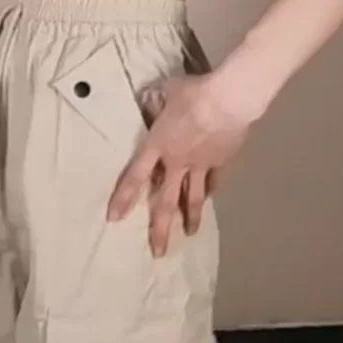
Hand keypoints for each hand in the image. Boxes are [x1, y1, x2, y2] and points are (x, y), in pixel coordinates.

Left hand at [107, 66, 258, 256]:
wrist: (228, 100)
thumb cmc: (193, 94)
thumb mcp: (166, 91)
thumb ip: (155, 100)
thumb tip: (149, 101)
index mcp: (158, 145)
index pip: (135, 176)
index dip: (123, 198)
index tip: (114, 218)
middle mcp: (177, 162)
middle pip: (165, 201)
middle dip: (160, 228)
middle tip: (157, 252)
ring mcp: (201, 165)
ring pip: (193, 198)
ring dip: (190, 218)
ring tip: (190, 234)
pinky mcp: (222, 162)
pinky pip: (214, 181)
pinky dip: (211, 190)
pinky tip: (210, 198)